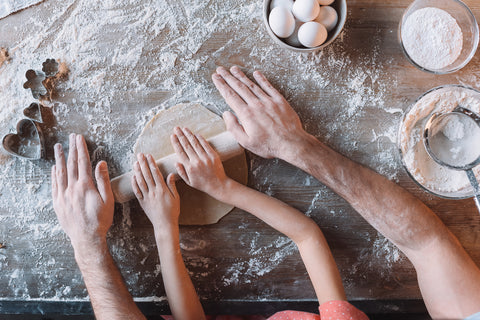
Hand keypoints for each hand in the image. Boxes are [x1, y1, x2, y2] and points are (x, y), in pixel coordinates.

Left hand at [51, 134, 113, 254]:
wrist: (87, 238)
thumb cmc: (100, 220)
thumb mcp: (108, 200)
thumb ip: (103, 180)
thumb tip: (101, 163)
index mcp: (85, 186)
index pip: (83, 162)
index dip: (81, 149)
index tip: (80, 138)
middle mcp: (72, 189)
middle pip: (72, 164)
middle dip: (72, 149)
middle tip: (71, 137)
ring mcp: (63, 196)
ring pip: (60, 173)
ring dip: (60, 158)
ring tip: (59, 147)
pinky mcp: (58, 204)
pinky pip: (54, 185)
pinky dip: (54, 174)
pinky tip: (55, 168)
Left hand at [131, 153, 179, 233]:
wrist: (164, 224)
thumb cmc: (172, 212)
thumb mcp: (176, 198)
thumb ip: (172, 185)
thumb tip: (170, 174)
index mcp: (162, 189)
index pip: (155, 173)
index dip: (151, 163)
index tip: (149, 155)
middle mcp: (153, 192)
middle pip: (146, 175)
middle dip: (143, 163)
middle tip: (140, 154)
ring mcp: (147, 197)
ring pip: (140, 181)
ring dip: (137, 171)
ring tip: (135, 162)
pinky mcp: (142, 202)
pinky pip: (137, 191)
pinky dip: (134, 183)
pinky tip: (133, 176)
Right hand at [170, 127, 229, 197]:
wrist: (218, 185)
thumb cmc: (203, 184)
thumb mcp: (189, 182)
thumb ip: (181, 172)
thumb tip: (176, 162)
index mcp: (189, 167)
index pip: (180, 152)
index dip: (176, 143)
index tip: (172, 136)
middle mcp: (196, 161)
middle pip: (186, 145)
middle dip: (180, 135)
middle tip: (176, 128)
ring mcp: (205, 157)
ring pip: (195, 143)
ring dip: (189, 134)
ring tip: (184, 128)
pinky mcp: (213, 155)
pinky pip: (205, 144)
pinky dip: (200, 138)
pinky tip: (195, 134)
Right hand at [212, 66, 311, 160]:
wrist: (291, 143)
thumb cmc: (269, 145)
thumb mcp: (246, 142)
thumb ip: (234, 127)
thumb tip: (226, 114)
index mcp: (246, 114)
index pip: (230, 96)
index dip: (221, 85)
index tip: (216, 78)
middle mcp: (256, 105)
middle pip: (239, 87)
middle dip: (228, 77)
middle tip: (220, 69)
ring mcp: (268, 101)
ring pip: (252, 85)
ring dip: (241, 76)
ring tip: (234, 69)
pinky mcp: (279, 100)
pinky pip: (268, 86)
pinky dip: (261, 79)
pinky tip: (256, 73)